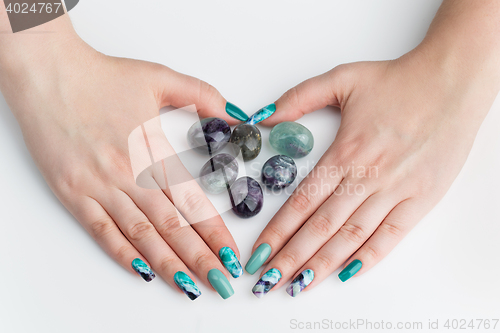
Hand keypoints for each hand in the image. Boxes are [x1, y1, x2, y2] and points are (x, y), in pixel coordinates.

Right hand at [0, 17, 240, 299]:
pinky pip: (100, 230)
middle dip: (200, 258)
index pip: (192, 200)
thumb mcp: (160, 77)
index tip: (231, 253)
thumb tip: (236, 113)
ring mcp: (99, 185)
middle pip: (171, 225)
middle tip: (222, 283)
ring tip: (190, 288)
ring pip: (140, 234)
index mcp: (152, 149)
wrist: (49, 74)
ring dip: (168, 264)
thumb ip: (203, 96)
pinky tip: (143, 272)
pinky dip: (122, 253)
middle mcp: (128, 174)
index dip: (214, 230)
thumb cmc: (103, 76)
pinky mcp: (73, 192)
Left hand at [247, 45, 499, 295]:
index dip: (277, 231)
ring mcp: (396, 190)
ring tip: (298, 286)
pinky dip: (370, 257)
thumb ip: (298, 98)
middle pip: (321, 227)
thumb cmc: (398, 81)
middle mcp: (367, 177)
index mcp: (345, 152)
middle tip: (267, 281)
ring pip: (352, 236)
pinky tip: (347, 274)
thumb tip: (262, 116)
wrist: (452, 82)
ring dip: (322, 264)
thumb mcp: (342, 78)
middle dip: (290, 258)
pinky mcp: (421, 198)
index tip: (258, 252)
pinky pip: (392, 235)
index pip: (301, 201)